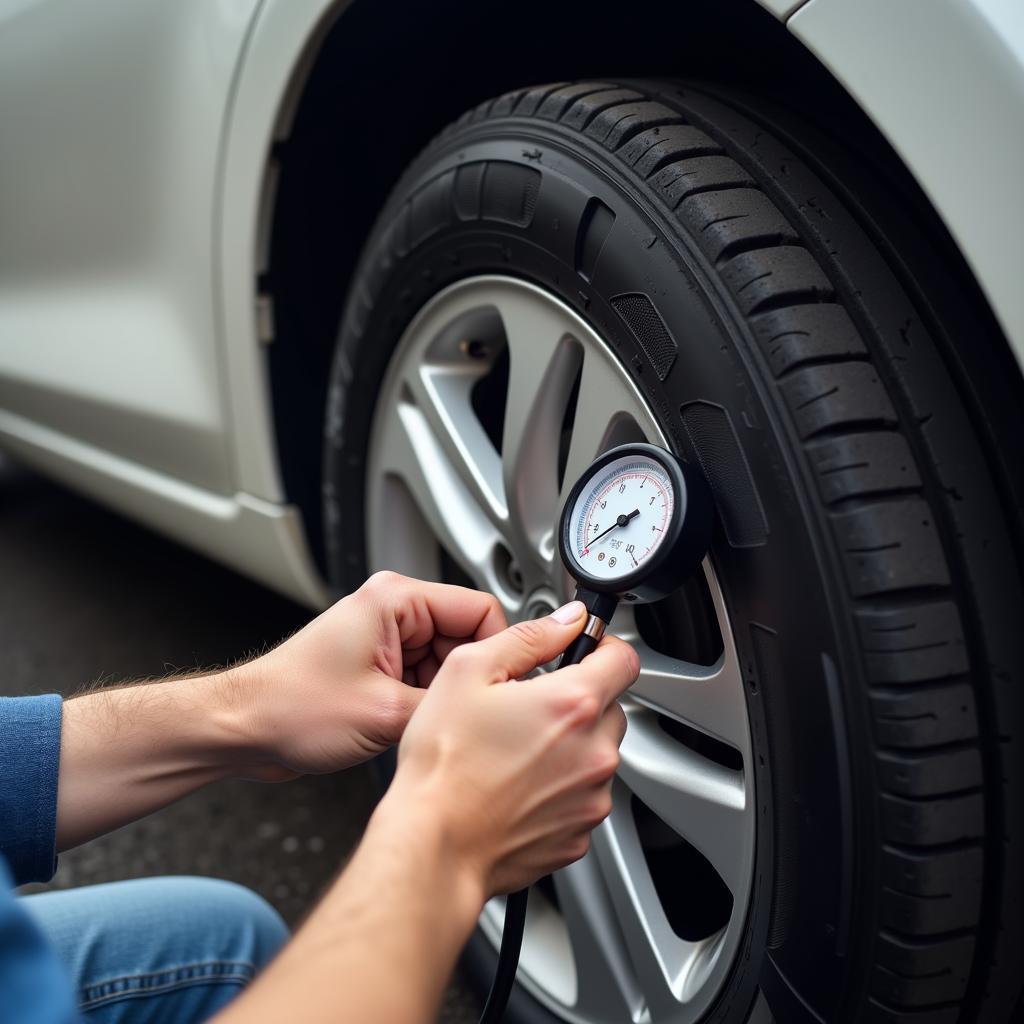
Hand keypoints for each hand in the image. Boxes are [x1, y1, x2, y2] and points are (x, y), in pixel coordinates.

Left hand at [224, 572, 505, 780]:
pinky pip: (424, 679)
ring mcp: (384, 638)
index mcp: (395, 599)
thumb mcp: (386, 713)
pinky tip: (409, 728)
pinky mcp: (377, 665)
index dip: (496, 652)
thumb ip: (450, 703)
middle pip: (466, 637)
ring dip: (443, 695)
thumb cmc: (290, 708)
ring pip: (447, 662)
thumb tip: (494, 704)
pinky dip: (425, 704)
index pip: (481, 610)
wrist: (242, 731)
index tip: (503, 686)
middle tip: (459, 715)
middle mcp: (391, 610)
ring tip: (422, 725)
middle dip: (466, 679)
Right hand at [382, 602, 638, 894]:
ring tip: (515, 751)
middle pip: (611, 707)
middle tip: (528, 707)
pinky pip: (583, 795)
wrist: (435, 845)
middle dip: (577, 700)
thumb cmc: (443, 765)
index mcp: (572, 704)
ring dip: (570, 745)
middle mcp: (594, 752)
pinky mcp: (580, 833)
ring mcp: (591, 797)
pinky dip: (560, 787)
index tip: (582, 651)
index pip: (624, 658)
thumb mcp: (468, 671)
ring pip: (597, 753)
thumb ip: (529, 637)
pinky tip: (517, 785)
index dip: (602, 647)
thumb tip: (567, 620)